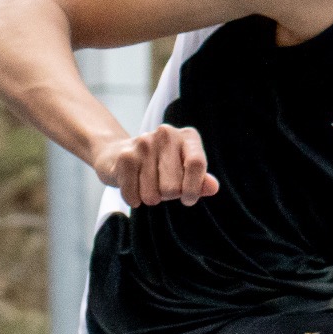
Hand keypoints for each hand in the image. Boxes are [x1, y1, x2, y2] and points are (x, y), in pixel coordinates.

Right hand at [93, 124, 219, 208]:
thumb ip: (201, 180)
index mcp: (188, 136)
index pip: (196, 164)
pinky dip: (134, 199)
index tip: (188, 199)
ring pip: (152, 194)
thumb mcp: (185, 171)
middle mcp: (166, 134)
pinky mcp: (124, 156)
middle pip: (173, 186)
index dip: (193, 189)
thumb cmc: (161, 167)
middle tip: (163, 187)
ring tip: (148, 185)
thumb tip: (213, 187)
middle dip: (168, 195)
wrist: (119, 153)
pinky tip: (134, 188)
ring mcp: (143, 143)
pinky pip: (133, 195)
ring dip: (150, 198)